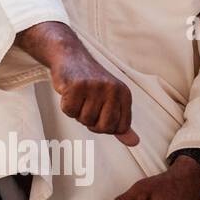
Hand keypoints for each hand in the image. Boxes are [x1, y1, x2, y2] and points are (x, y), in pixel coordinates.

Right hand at [15, 21, 137, 145]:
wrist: (70, 56)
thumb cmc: (90, 83)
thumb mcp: (110, 101)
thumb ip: (120, 122)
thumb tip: (134, 143)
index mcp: (124, 94)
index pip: (120, 128)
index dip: (105, 127)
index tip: (98, 113)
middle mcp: (112, 90)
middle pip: (104, 127)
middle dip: (91, 122)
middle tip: (86, 106)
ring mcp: (95, 87)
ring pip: (85, 120)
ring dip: (77, 113)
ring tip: (78, 96)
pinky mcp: (76, 85)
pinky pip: (69, 111)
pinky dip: (65, 106)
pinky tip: (68, 92)